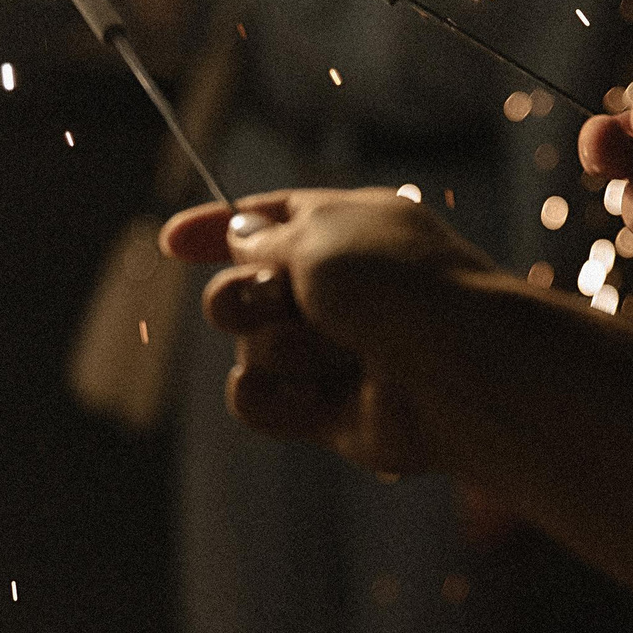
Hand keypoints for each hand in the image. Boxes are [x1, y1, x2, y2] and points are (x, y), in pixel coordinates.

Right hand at [163, 189, 495, 475]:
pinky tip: (307, 399)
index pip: (268, 221)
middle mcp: (338, 288)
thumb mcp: (322, 232)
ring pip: (249, 347)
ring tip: (335, 353)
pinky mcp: (326, 412)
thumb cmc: (399, 286)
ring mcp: (331, 351)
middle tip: (279, 296)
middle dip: (243, 295)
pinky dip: (270, 399)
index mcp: (347, 228)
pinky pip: (256, 400)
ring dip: (278, 345)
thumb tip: (243, 238)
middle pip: (241, 289)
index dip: (217, 229)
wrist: (460, 372)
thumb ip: (266, 236)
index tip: (172, 242)